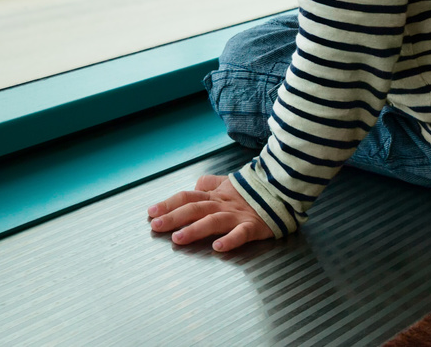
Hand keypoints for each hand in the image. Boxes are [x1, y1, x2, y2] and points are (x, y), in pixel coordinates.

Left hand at [147, 173, 274, 250]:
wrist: (280, 189)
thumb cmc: (250, 190)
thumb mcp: (226, 183)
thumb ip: (208, 184)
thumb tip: (193, 186)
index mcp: (213, 195)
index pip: (186, 197)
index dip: (168, 203)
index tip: (151, 212)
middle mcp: (221, 204)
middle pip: (194, 208)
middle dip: (173, 217)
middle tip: (156, 226)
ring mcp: (236, 215)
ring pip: (213, 221)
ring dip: (194, 229)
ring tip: (178, 238)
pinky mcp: (253, 226)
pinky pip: (241, 233)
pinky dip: (230, 240)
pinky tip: (218, 247)